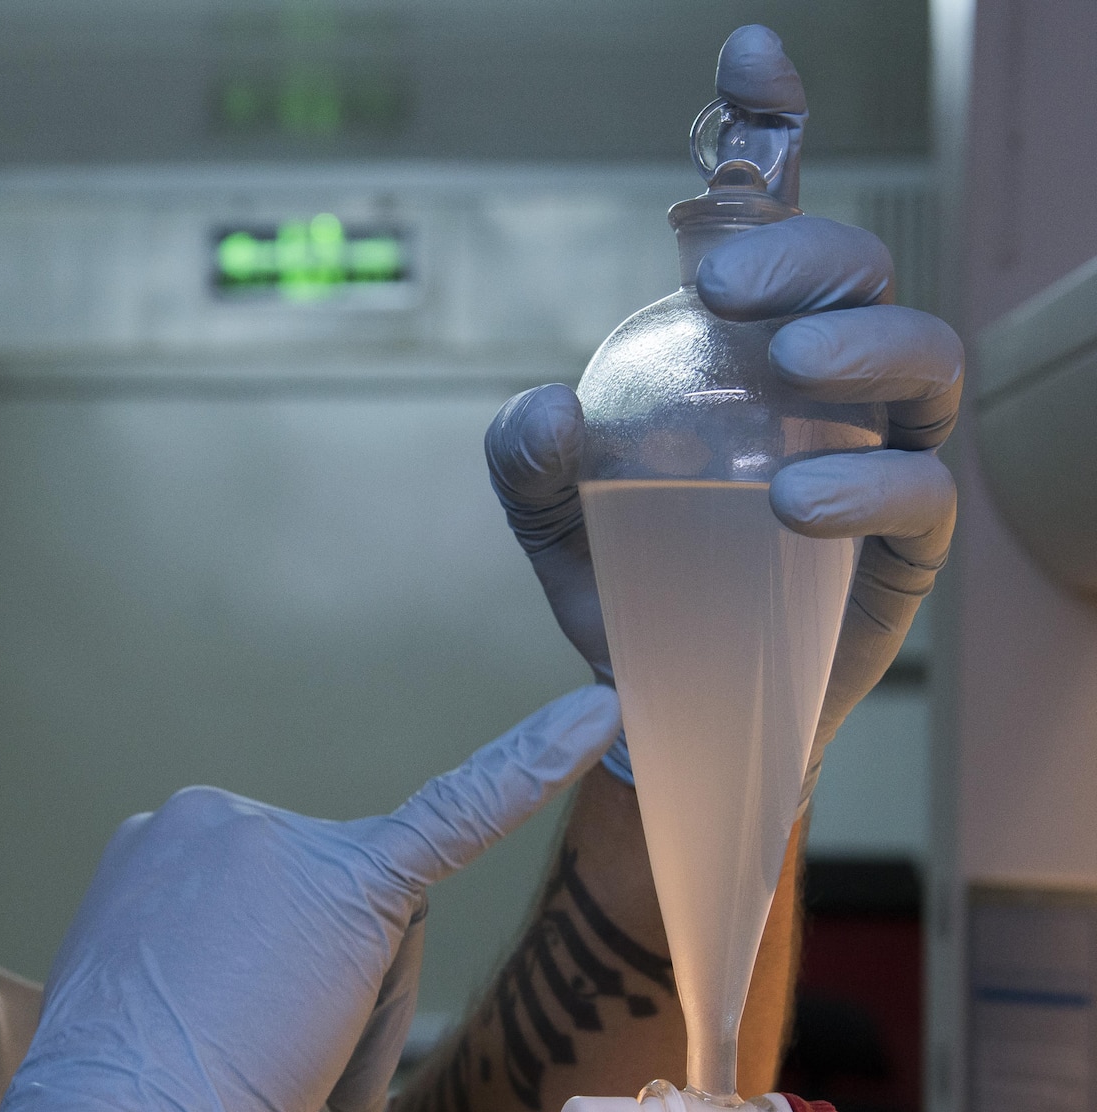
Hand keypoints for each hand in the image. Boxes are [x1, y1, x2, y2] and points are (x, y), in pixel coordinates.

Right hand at [0, 686, 620, 1111]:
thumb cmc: (136, 1088)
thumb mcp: (152, 989)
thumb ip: (207, 954)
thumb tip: (264, 991)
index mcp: (165, 837)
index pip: (265, 900)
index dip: (263, 981)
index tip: (224, 1020)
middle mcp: (216, 815)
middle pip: (325, 905)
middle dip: (324, 997)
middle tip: (270, 1067)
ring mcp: (280, 841)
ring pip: (371, 924)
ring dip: (353, 1013)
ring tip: (282, 1063)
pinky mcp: (355, 881)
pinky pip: (456, 816)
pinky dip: (530, 764)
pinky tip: (593, 720)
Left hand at [484, 27, 959, 799]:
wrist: (664, 707)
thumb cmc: (623, 587)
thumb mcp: (552, 520)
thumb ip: (528, 462)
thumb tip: (546, 411)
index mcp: (736, 347)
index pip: (766, 219)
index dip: (769, 127)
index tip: (746, 58)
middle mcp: (818, 380)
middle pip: (853, 269)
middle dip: (804, 248)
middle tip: (726, 284)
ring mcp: (876, 449)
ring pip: (923, 353)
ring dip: (865, 341)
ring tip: (794, 367)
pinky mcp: (906, 542)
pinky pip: (923, 487)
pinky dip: (868, 480)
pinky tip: (799, 496)